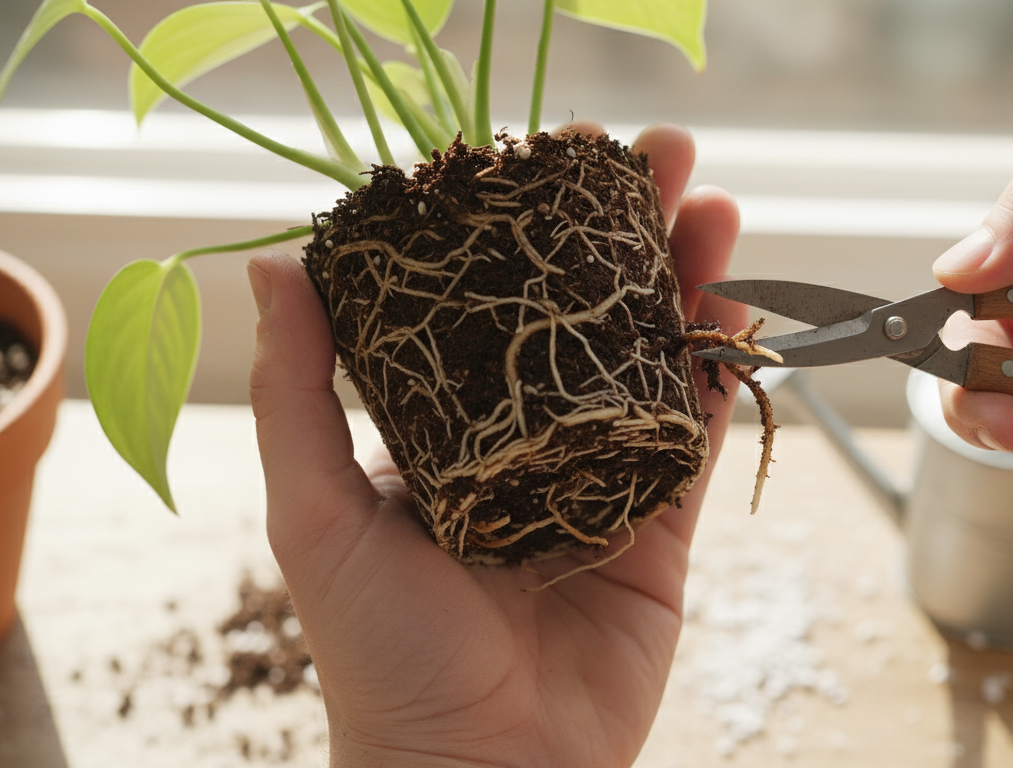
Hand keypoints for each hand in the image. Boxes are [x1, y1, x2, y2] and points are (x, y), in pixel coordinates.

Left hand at [247, 124, 743, 766]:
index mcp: (446, 425)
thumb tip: (274, 264)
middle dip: (626, 232)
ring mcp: (600, 477)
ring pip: (653, 359)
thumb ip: (298, 392)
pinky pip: (698, 435)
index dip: (527, 227)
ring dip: (687, 280)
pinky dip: (723, 371)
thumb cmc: (380, 654)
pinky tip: (738, 309)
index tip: (556, 157)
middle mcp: (527, 440)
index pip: (491, 300)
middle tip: (660, 158)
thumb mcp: (312, 513)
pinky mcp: (662, 529)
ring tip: (713, 208)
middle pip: (587, 314)